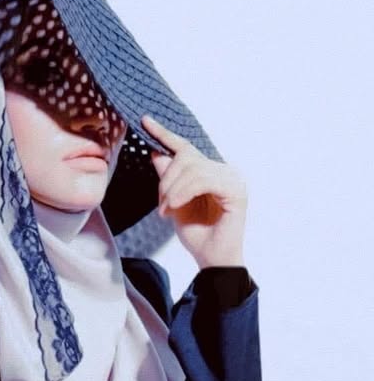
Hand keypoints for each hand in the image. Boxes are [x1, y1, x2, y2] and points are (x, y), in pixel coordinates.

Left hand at [141, 115, 246, 268]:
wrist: (211, 259)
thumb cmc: (197, 234)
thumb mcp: (174, 202)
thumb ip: (169, 178)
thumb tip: (157, 153)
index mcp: (210, 171)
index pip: (186, 148)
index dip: (165, 134)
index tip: (145, 121)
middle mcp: (224, 170)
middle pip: (185, 157)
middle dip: (165, 181)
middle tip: (161, 206)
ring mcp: (232, 179)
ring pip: (191, 168)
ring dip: (172, 190)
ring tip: (167, 210)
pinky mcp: (236, 191)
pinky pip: (202, 180)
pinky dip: (183, 192)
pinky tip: (175, 207)